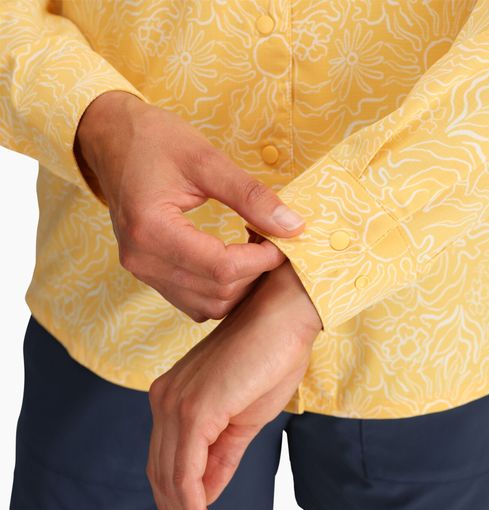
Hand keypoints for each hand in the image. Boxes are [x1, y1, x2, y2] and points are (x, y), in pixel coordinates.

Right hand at [74, 90, 305, 321]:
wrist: (111, 139)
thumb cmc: (153, 140)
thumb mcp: (206, 159)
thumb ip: (250, 195)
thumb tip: (293, 226)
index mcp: (151, 229)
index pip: (221, 267)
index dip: (262, 260)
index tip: (283, 240)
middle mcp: (142, 260)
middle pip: (218, 291)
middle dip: (254, 272)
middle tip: (270, 241)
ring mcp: (142, 271)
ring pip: (208, 304)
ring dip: (240, 285)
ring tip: (253, 250)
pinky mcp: (148, 273)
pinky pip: (193, 301)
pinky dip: (221, 289)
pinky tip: (232, 261)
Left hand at [145, 259, 321, 509]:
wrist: (284, 317)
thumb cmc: (270, 359)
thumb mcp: (245, 419)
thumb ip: (220, 457)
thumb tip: (205, 496)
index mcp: (172, 399)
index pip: (164, 462)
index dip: (176, 504)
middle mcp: (163, 401)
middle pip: (161, 477)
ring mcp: (174, 405)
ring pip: (171, 483)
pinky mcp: (193, 411)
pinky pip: (187, 477)